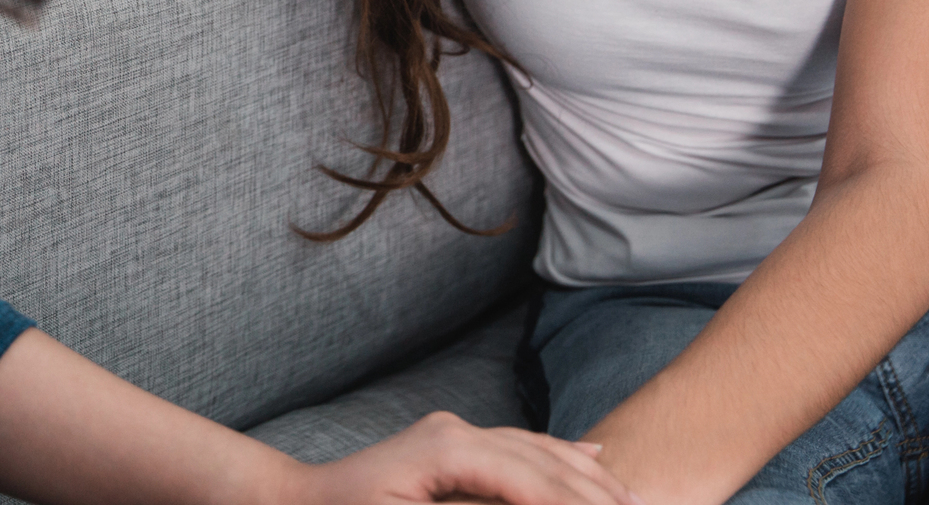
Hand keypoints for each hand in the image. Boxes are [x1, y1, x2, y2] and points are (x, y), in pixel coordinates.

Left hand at [286, 413, 640, 504]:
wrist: (295, 504)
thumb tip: (539, 503)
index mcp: (447, 449)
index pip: (532, 480)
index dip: (574, 504)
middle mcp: (456, 431)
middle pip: (545, 462)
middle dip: (595, 495)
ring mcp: (455, 433)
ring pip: (542, 451)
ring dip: (592, 478)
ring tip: (633, 501)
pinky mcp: (452, 443)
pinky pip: (522, 448)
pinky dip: (563, 458)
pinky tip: (597, 458)